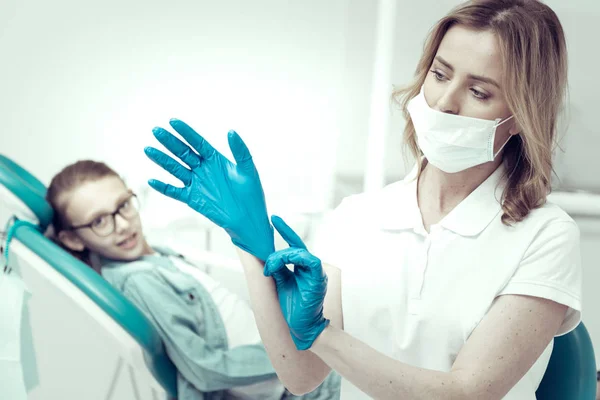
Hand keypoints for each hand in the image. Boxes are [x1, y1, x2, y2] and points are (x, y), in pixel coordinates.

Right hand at [144, 118, 273, 260]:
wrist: (249, 220)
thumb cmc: (251, 195)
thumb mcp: (248, 170)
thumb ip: (240, 151)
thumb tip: (231, 131)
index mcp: (216, 159)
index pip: (197, 142)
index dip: (186, 132)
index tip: (173, 121)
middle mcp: (203, 169)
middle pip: (183, 152)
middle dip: (170, 141)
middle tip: (156, 130)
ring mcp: (196, 183)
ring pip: (175, 169)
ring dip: (162, 160)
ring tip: (148, 149)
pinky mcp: (193, 199)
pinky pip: (175, 191)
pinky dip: (164, 187)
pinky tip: (152, 181)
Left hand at [264, 215, 328, 349]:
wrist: (303, 327)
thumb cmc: (294, 307)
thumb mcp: (281, 283)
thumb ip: (277, 268)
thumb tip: (267, 256)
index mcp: (303, 267)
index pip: (294, 244)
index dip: (285, 230)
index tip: (274, 219)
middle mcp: (311, 267)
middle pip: (295, 247)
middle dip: (278, 251)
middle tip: (267, 264)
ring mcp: (316, 272)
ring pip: (300, 252)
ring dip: (283, 257)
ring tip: (271, 268)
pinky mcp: (318, 278)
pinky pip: (311, 261)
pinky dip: (297, 259)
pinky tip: (285, 264)